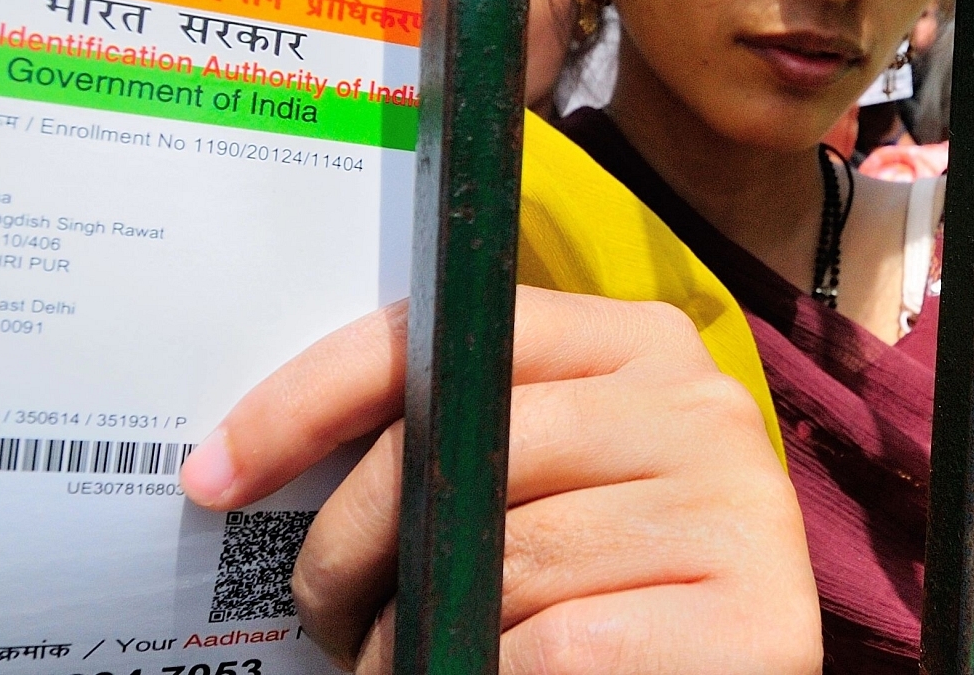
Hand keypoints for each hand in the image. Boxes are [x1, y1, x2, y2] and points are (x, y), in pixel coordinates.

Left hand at [180, 287, 821, 674]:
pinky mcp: (758, 620)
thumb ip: (452, 446)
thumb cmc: (599, 591)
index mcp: (632, 343)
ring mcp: (740, 506)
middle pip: (464, 448)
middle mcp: (700, 403)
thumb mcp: (527, 491)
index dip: (311, 399)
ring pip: (506, 562)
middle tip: (319, 614)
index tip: (215, 473)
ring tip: (400, 666)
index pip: (448, 332)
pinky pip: (562, 648)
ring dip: (414, 641)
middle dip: (352, 545)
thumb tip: (252, 457)